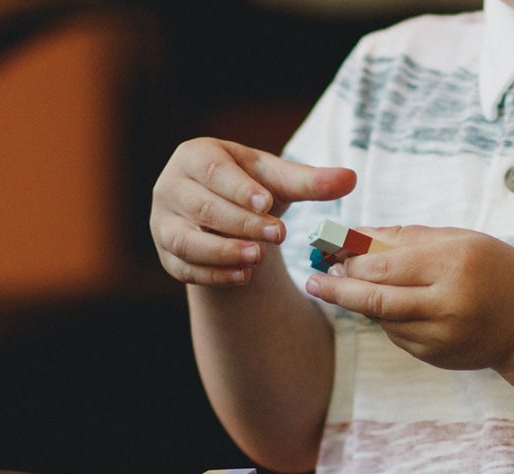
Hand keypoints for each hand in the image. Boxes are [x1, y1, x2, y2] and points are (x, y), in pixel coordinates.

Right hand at [150, 137, 355, 285]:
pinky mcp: (167, 255)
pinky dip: (214, 275)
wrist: (227, 217)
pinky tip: (243, 277)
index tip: (267, 202)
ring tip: (257, 258)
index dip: (239, 187)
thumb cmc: (253, 188)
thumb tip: (350, 178)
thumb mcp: (279, 182)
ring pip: (186, 240)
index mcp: (196, 156)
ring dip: (222, 251)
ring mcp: (162, 223)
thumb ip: (311, 181)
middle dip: (241, 222)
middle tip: (277, 235)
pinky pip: (184, 268)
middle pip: (202, 206)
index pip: (213, 171)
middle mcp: (171, 187)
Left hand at [304, 226, 513, 370]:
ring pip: (382, 319)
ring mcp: (442, 336)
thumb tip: (354, 235)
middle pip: (374, 299)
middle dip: (338, 288)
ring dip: (360, 303)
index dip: (350, 258)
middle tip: (315, 280)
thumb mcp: (461, 241)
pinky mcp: (436, 357)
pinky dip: (386, 319)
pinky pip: (397, 335)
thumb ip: (407, 237)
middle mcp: (448, 303)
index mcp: (454, 264)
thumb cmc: (497, 271)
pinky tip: (391, 305)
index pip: (385, 264)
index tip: (326, 250)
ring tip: (348, 286)